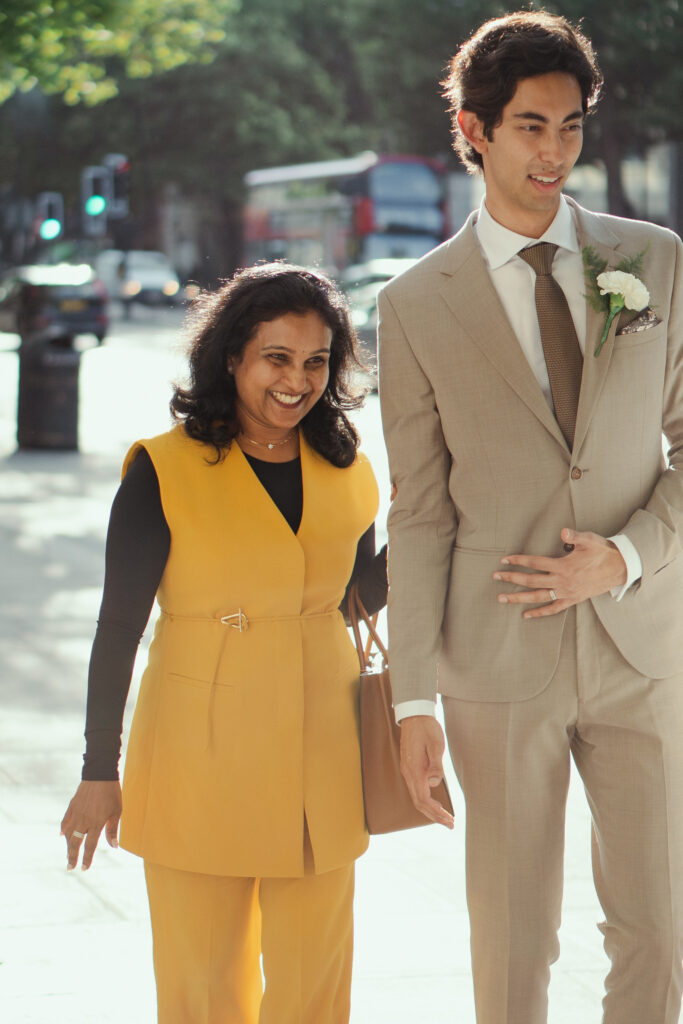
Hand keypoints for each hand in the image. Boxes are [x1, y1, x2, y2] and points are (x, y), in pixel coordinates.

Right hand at [60, 781, 121, 870]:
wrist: (100, 774)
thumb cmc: (112, 792)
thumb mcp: (117, 811)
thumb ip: (113, 829)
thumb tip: (114, 846)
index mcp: (97, 822)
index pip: (90, 845)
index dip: (87, 858)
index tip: (84, 868)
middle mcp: (84, 820)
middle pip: (76, 843)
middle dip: (72, 856)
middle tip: (70, 867)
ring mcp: (76, 813)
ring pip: (69, 833)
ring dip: (68, 845)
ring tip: (68, 854)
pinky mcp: (72, 805)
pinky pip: (65, 820)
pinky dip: (63, 829)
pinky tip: (61, 835)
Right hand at [399, 716, 453, 827]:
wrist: (414, 714)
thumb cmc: (427, 728)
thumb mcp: (435, 744)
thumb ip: (435, 764)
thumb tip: (434, 783)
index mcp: (414, 769)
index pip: (424, 799)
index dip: (436, 812)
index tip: (449, 819)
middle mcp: (408, 773)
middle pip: (419, 802)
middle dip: (434, 816)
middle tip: (450, 824)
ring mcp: (407, 770)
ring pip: (416, 797)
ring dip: (430, 810)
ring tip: (444, 818)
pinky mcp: (410, 767)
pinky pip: (416, 790)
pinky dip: (426, 800)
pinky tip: (434, 803)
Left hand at [492, 527, 627, 619]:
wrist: (619, 568)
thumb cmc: (602, 552)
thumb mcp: (589, 540)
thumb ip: (575, 536)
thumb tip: (563, 532)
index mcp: (563, 566)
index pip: (534, 563)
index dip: (518, 560)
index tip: (504, 560)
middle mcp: (562, 581)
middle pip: (531, 581)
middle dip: (511, 579)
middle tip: (495, 577)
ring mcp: (566, 593)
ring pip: (538, 597)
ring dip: (518, 598)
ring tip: (502, 599)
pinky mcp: (572, 600)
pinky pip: (553, 609)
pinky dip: (539, 612)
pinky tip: (526, 615)